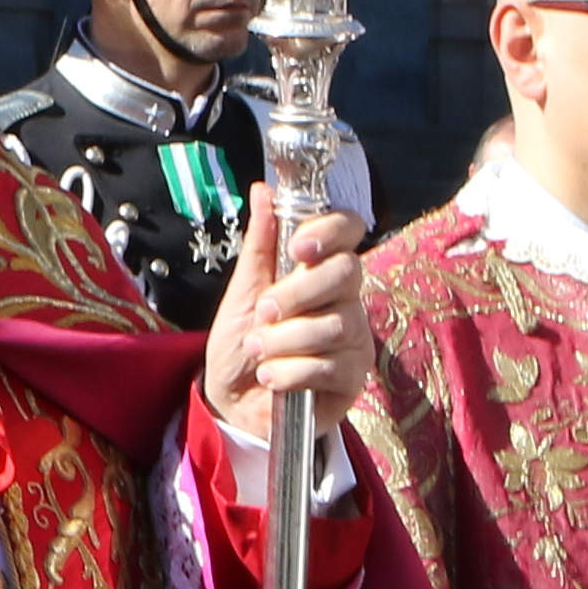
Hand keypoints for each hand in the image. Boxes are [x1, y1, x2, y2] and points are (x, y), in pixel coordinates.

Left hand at [202, 183, 373, 440]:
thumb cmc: (241, 338)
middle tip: (264, 313)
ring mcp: (355, 339)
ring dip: (285, 340)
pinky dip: (291, 372)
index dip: (330, 231)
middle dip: (297, 293)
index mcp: (321, 268)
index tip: (297, 248)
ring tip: (258, 351)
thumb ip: (260, 243)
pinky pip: (331, 366)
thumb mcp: (243, 288)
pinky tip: (271, 378)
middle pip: (347, 273)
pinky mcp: (353, 379)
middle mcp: (346, 299)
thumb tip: (264, 189)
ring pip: (335, 324)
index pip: (349, 230)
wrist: (232, 399)